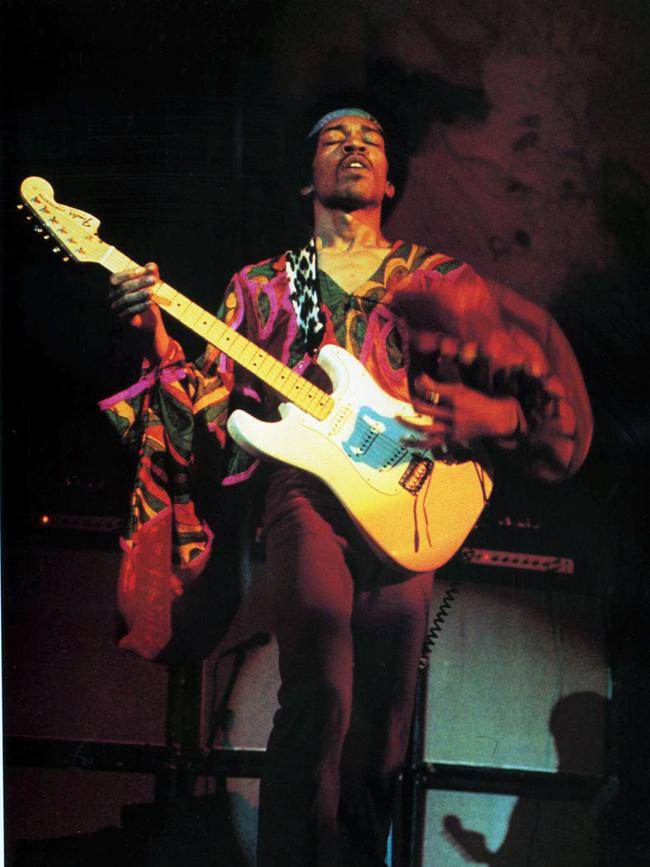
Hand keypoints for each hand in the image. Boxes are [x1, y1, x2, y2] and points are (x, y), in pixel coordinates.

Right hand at [108, 262, 169, 360]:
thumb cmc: (145, 297)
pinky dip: (141, 307)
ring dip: (140, 295)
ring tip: (152, 292)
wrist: (147, 320)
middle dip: (139, 282)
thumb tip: (152, 266)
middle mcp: (112, 296)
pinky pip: (130, 312)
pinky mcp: (123, 319)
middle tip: (153, 280)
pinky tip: (151, 303)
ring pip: (126, 300)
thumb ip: (150, 274)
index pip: (117, 277)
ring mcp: (116, 308)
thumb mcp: (149, 284)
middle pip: (123, 288)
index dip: (129, 273)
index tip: (144, 270)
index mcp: (115, 286)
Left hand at [399, 373, 518, 450]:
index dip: (421, 383)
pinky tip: (405, 441)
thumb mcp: (462, 388)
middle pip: (425, 409)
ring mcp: (451, 428)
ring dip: (408, 424)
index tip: (417, 379)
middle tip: (409, 399)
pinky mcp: (451, 438)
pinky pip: (430, 443)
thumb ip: (442, 383)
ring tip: (396, 417)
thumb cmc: (476, 400)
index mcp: (456, 397)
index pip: (432, 389)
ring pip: (425, 428)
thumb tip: (421, 377)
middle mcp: (452, 413)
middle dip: (414, 403)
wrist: (495, 418)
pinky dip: (417, 443)